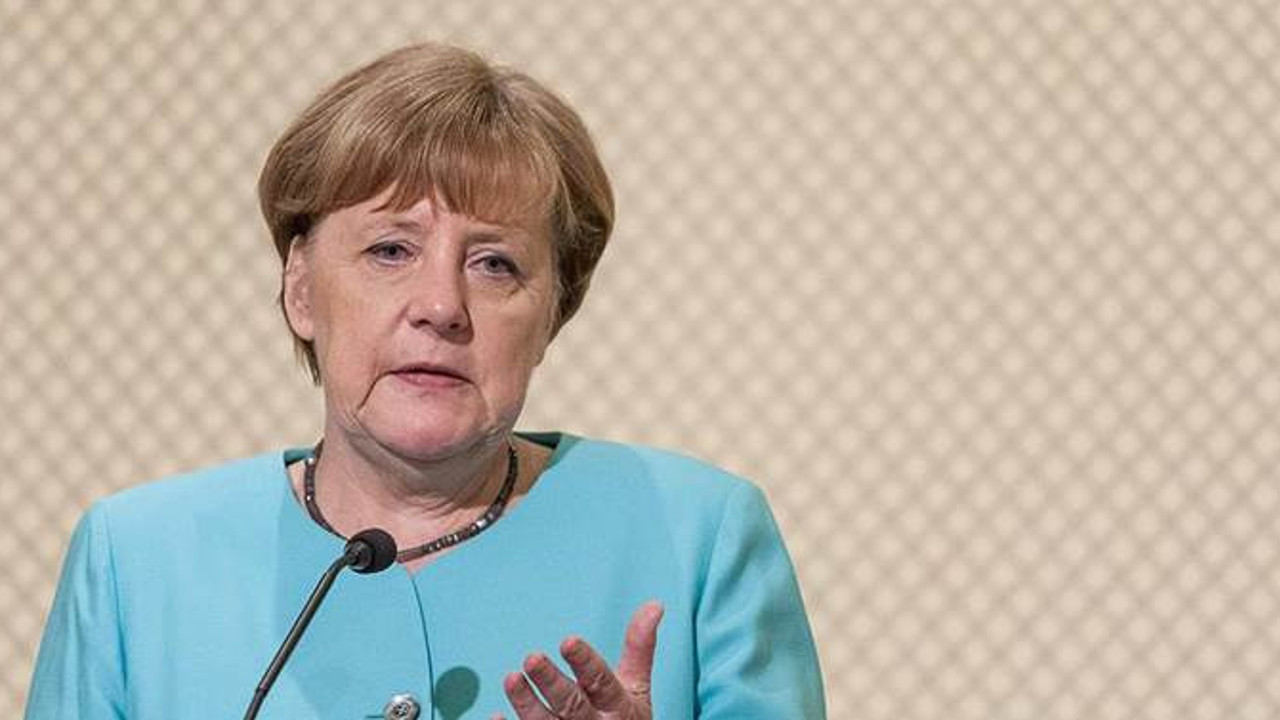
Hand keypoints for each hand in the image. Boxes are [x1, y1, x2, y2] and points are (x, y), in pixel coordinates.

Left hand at [495, 601, 663, 719]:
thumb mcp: (637, 687)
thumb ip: (639, 647)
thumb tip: (654, 605)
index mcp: (618, 707)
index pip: (601, 682)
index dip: (585, 662)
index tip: (568, 641)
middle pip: (571, 705)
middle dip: (551, 683)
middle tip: (531, 658)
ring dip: (526, 704)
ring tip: (511, 678)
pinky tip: (496, 716)